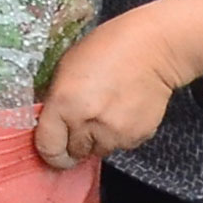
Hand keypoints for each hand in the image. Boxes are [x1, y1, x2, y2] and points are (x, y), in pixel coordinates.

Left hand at [31, 0, 202, 170]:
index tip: (52, 145)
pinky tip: (123, 110)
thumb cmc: (107, 48)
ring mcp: (115, 133)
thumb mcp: (66, 67)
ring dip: (98, 138)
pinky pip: (121, 145)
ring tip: (106, 110)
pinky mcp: (137, 136)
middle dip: (74, 142)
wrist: (153, 47)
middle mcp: (88, 123)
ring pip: (98, 150)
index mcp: (64, 104)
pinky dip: (119, 134)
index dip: (49, 150)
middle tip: (82, 120)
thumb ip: (56, 101)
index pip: (48, 148)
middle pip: (73, 154)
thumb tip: (49, 124)